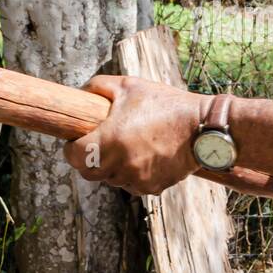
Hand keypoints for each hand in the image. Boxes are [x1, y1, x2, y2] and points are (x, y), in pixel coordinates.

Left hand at [61, 74, 204, 195]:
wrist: (202, 127)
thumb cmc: (164, 103)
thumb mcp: (129, 85)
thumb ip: (98, 87)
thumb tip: (79, 94)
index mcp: (110, 140)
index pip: (73, 156)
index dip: (70, 147)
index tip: (76, 140)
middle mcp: (121, 164)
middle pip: (88, 173)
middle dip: (88, 159)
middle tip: (98, 144)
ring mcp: (137, 179)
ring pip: (110, 180)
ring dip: (111, 168)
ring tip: (125, 147)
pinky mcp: (152, 187)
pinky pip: (131, 185)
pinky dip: (131, 175)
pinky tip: (143, 157)